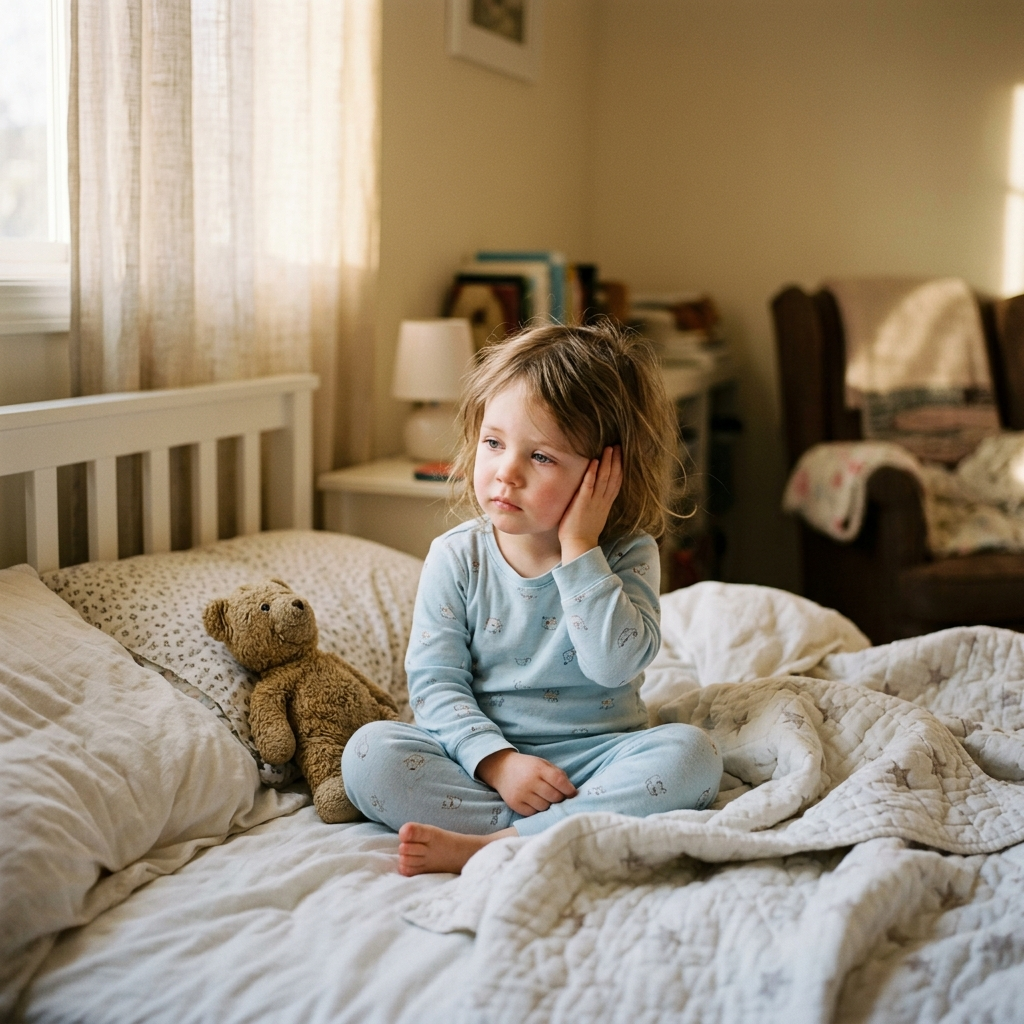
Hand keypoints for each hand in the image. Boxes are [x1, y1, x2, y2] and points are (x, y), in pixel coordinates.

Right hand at [476, 749, 576, 815]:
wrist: (501, 768)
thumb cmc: (527, 767)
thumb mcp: (542, 763)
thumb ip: (557, 775)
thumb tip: (573, 793)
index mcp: (538, 768)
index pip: (559, 781)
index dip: (569, 790)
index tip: (573, 794)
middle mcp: (529, 781)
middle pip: (554, 797)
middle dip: (559, 798)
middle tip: (557, 796)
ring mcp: (521, 794)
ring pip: (545, 807)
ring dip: (548, 804)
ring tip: (543, 798)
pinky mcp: (515, 804)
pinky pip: (533, 813)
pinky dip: (536, 810)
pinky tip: (534, 802)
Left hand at [558, 445, 622, 563]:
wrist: (579, 546)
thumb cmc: (582, 533)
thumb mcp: (594, 516)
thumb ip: (596, 504)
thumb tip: (594, 496)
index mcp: (605, 504)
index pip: (616, 483)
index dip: (619, 468)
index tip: (621, 455)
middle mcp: (602, 501)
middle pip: (613, 477)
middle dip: (616, 461)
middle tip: (618, 446)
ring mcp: (593, 502)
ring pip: (603, 479)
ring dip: (607, 463)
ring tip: (609, 449)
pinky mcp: (582, 503)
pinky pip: (589, 486)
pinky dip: (592, 474)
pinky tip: (594, 462)